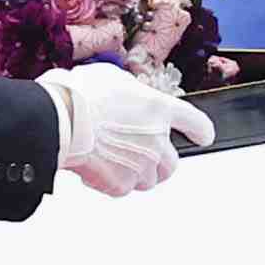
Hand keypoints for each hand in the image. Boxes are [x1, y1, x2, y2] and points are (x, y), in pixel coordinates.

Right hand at [38, 62, 216, 196]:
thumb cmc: (80, 95)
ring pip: (148, 179)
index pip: (194, 121)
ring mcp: (141, 165)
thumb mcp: (113, 77)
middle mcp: (156, 139)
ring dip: (135, 172)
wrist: (60, 120)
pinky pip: (122, 188)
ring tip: (112, 158)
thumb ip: (131, 91)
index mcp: (158, 108)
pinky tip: (95, 165)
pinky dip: (111, 180)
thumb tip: (129, 96)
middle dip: (158, 160)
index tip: (203, 136)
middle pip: (172, 162)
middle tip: (138, 153)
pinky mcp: (121, 184)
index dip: (200, 130)